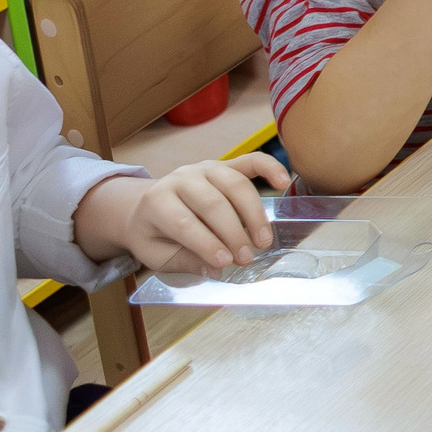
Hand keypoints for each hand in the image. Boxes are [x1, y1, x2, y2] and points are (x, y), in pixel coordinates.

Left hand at [107, 154, 290, 274]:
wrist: (146, 205)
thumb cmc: (154, 233)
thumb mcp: (156, 254)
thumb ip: (184, 261)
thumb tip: (216, 270)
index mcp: (156, 201)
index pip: (184, 222)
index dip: (206, 243)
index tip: (225, 263)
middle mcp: (181, 178)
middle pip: (212, 203)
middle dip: (233, 233)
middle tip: (246, 258)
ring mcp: (206, 168)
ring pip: (236, 185)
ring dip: (254, 214)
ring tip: (263, 241)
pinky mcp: (226, 164)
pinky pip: (252, 161)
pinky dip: (271, 168)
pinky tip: (284, 182)